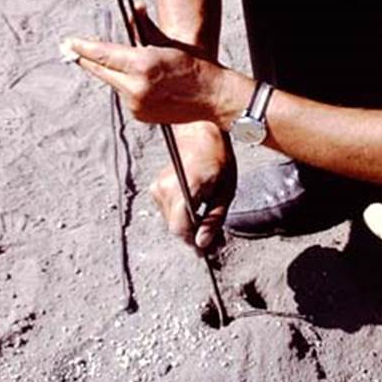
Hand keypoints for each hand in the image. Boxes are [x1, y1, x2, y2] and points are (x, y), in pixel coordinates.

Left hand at [60, 32, 227, 125]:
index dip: (83, 48)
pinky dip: (125, 86)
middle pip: (101, 71)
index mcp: (142, 64)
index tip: (69, 42)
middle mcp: (136, 87)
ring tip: (128, 64)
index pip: (103, 54)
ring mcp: (136, 104)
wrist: (212, 97)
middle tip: (70, 49)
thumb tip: (134, 7)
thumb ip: (145, 27)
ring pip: (112, 83)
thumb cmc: (194, 66)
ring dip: (112, 73)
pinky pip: (124, 95)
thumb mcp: (168, 42)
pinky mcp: (139, 115)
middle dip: (86, 60)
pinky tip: (140, 81)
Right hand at [150, 122, 235, 249]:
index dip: (195, 242)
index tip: (210, 249)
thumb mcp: (225, 191)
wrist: (200, 132)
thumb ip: (213, 220)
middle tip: (215, 240)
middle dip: (194, 236)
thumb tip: (203, 243)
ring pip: (171, 221)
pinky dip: (182, 216)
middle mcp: (166, 188)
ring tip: (208, 222)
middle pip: (175, 227)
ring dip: (188, 226)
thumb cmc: (218, 158)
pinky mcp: (155, 187)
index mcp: (185, 187)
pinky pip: (168, 211)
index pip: (180, 228)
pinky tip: (196, 210)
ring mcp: (157, 187)